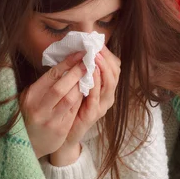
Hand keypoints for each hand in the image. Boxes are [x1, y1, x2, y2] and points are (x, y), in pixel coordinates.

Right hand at [20, 51, 85, 158]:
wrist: (27, 144)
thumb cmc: (29, 115)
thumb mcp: (28, 98)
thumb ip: (42, 84)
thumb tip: (61, 65)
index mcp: (31, 97)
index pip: (51, 76)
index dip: (67, 64)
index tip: (79, 54)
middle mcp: (39, 108)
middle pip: (61, 87)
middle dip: (77, 72)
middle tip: (89, 61)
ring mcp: (50, 120)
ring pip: (70, 99)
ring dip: (82, 85)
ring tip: (91, 74)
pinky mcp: (61, 130)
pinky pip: (74, 111)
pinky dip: (82, 99)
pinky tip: (89, 90)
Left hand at [50, 46, 120, 164]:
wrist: (64, 136)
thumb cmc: (70, 109)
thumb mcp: (77, 87)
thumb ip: (81, 72)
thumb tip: (79, 50)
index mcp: (105, 89)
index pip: (114, 67)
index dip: (108, 54)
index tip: (97, 42)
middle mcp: (107, 97)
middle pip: (115, 73)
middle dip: (106, 58)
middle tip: (97, 47)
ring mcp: (102, 106)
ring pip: (109, 83)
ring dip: (103, 67)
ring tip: (95, 55)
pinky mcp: (93, 114)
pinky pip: (97, 96)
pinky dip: (95, 82)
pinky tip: (90, 71)